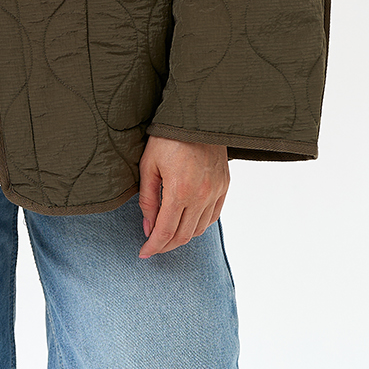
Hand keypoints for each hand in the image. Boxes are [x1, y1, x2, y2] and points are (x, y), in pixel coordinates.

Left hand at [137, 135, 229, 257]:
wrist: (196, 115)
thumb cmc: (167, 137)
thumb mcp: (148, 165)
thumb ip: (148, 199)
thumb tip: (148, 227)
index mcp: (180, 190)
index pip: (165, 231)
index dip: (153, 246)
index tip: (143, 253)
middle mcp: (201, 195)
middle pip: (183, 235)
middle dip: (166, 245)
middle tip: (153, 246)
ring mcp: (216, 191)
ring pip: (199, 229)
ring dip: (182, 238)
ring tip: (167, 236)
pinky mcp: (224, 185)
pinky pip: (212, 216)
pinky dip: (199, 225)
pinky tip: (187, 223)